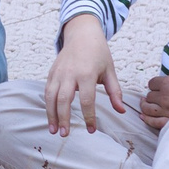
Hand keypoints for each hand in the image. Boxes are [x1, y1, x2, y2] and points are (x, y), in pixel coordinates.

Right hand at [44, 13, 123, 135]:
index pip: (86, 100)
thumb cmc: (99, 53)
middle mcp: (70, 74)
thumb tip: (121, 111)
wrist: (82, 34)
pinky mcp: (51, 72)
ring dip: (51, 114)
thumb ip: (114, 92)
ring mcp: (58, 73)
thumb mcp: (110, 71)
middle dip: (63, 119)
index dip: (88, 117)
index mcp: (87, 74)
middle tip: (65, 134)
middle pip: (63, 100)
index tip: (91, 130)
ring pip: (51, 96)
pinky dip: (47, 104)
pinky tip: (50, 116)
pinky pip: (47, 90)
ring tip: (53, 130)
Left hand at [139, 69, 168, 129]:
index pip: (152, 84)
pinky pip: (155, 122)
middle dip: (152, 95)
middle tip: (155, 96)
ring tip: (145, 105)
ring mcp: (168, 111)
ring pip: (148, 109)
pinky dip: (148, 119)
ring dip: (146, 106)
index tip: (160, 86)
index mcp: (168, 83)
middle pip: (149, 96)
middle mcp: (165, 97)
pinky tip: (144, 117)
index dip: (155, 84)